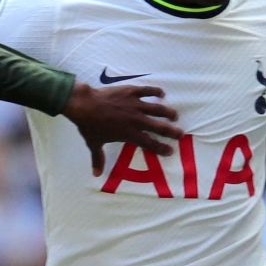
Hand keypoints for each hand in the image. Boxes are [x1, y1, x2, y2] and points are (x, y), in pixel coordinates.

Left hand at [61, 82, 181, 175]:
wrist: (84, 105)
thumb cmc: (89, 126)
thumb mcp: (94, 143)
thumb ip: (98, 158)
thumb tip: (96, 174)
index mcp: (129, 134)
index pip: (150, 143)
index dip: (161, 148)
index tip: (170, 151)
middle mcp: (136, 120)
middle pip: (159, 127)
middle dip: (172, 131)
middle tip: (181, 134)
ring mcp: (134, 105)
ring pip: (157, 108)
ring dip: (168, 112)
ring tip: (175, 115)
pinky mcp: (131, 91)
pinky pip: (147, 91)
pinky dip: (156, 91)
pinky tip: (162, 93)